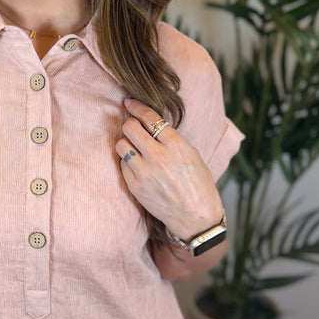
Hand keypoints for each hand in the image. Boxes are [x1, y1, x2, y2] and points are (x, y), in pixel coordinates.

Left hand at [115, 98, 222, 238]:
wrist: (195, 216)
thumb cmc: (197, 183)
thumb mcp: (191, 154)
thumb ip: (170, 138)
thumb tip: (150, 123)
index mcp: (176, 144)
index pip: (149, 117)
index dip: (136, 107)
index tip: (129, 103)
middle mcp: (158, 156)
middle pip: (129, 127)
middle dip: (130, 124)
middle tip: (133, 127)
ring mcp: (144, 172)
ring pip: (121, 144)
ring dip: (127, 143)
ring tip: (136, 148)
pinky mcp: (134, 186)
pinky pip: (122, 164)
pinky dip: (128, 162)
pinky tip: (138, 166)